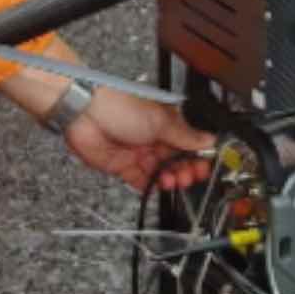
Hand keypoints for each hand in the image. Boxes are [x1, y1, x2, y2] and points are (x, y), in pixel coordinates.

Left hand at [62, 85, 211, 192]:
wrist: (85, 114)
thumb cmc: (118, 105)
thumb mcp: (160, 121)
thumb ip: (185, 136)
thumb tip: (208, 140)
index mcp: (165, 122)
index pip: (188, 143)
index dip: (197, 156)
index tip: (204, 166)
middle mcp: (153, 137)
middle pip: (176, 160)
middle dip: (186, 170)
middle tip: (190, 176)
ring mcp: (138, 152)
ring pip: (161, 172)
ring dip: (171, 179)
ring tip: (172, 181)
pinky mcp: (123, 166)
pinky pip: (141, 181)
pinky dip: (151, 187)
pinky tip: (158, 188)